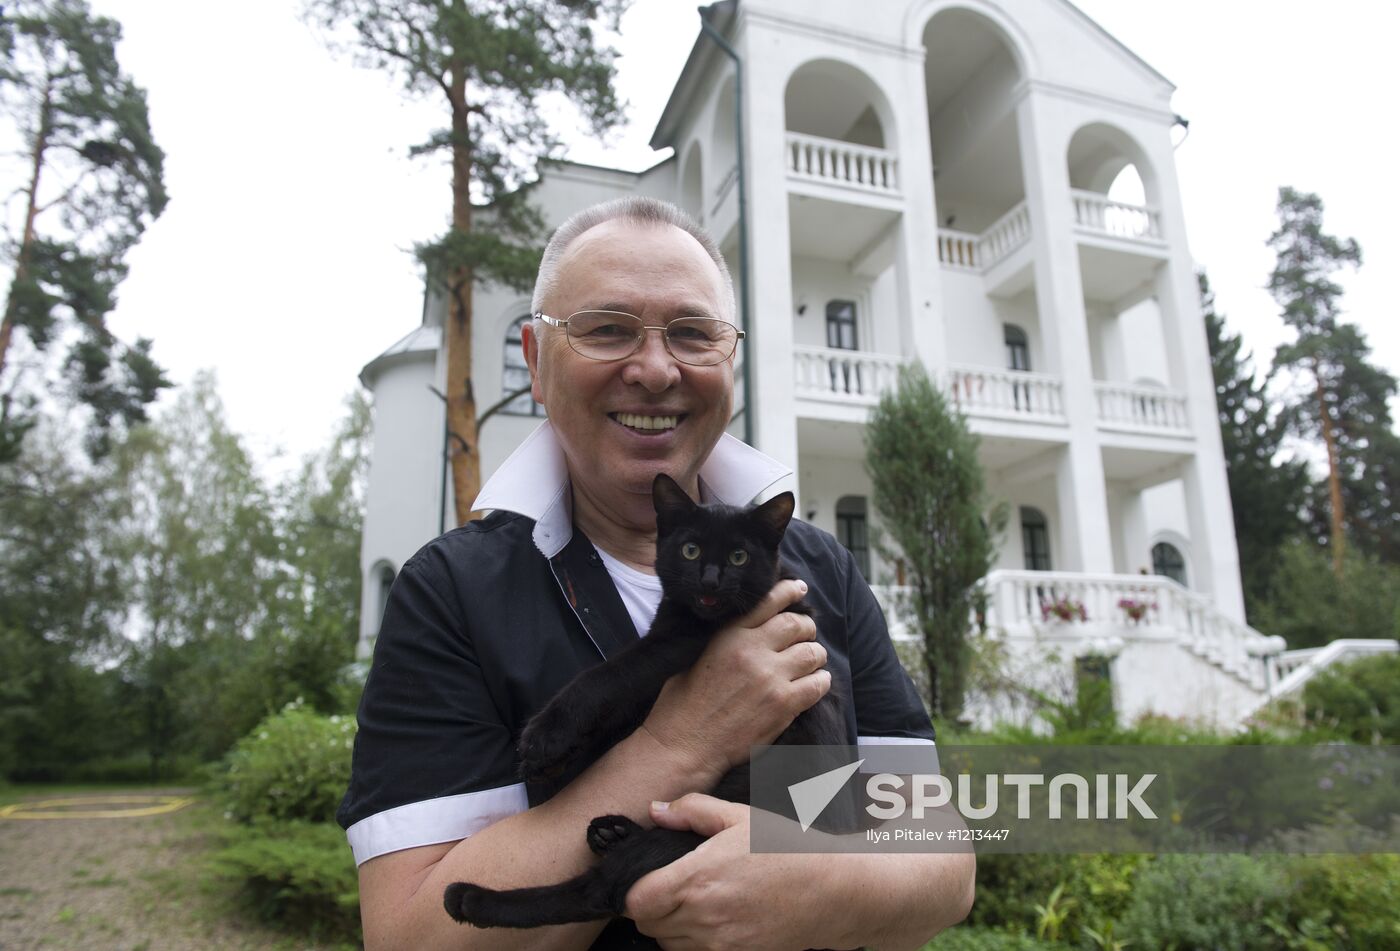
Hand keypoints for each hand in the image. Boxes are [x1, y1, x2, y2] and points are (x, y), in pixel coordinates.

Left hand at [626, 794, 824, 950]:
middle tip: (667, 883)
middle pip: (647, 925)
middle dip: (649, 905)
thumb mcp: (739, 817)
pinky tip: (711, 918)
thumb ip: (692, 811)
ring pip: (667, 944)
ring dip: (668, 925)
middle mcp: (703, 917)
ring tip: (691, 900)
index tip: (645, 876)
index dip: (632, 888)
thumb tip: (655, 811)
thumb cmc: (789, 848)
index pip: (636, 900)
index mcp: (697, 879)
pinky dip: (692, 941)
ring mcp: (720, 944)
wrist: (837, 891)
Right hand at [640, 579, 829, 779]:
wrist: (685, 745)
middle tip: (805, 635)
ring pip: (812, 653)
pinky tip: (814, 684)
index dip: (789, 591)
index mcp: (729, 635)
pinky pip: (817, 684)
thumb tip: (745, 625)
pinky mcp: (783, 705)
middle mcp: (752, 651)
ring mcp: (771, 678)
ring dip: (815, 654)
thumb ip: (722, 637)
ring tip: (810, 661)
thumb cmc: (681, 704)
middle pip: (796, 624)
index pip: (768, 601)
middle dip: (806, 628)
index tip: (799, 588)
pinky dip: (820, 681)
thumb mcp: (695, 656)